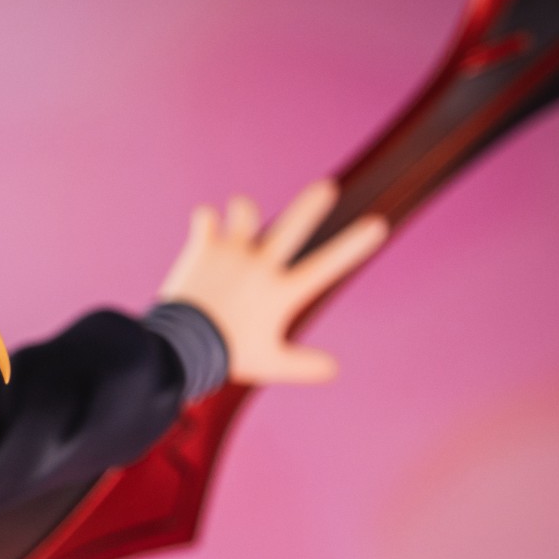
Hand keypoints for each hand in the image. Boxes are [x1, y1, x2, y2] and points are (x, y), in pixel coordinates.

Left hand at [157, 179, 389, 385]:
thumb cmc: (228, 356)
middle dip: (311, 205)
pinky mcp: (203, 248)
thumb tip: (333, 369)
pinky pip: (206, 219)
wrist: (181, 348)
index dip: (354, 245)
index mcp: (282, 292)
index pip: (327, 265)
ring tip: (243, 212)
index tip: (377, 224)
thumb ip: (304, 364)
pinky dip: (206, 219)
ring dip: (245, 210)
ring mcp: (232, 253)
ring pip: (245, 213)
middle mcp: (261, 265)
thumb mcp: (270, 363)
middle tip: (327, 188)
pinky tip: (206, 223)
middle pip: (294, 226)